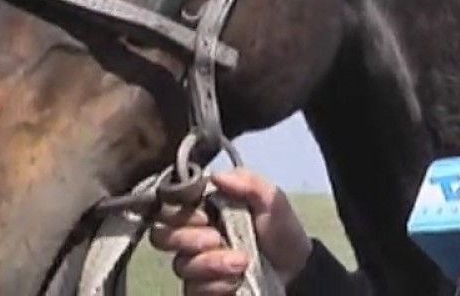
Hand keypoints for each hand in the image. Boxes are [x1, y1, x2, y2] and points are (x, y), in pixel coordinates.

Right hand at [149, 168, 313, 293]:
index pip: (169, 206)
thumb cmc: (281, 231)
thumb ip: (248, 183)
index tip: (203, 213)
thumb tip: (215, 175)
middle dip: (187, 238)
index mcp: (204, 209)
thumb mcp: (272, 200)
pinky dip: (216, 284)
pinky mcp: (201, 289)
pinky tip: (237, 279)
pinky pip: (193, 289)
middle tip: (216, 239)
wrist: (297, 271)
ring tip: (242, 261)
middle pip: (162, 236)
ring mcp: (195, 265)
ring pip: (181, 265)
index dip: (177, 209)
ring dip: (211, 263)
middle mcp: (193, 237)